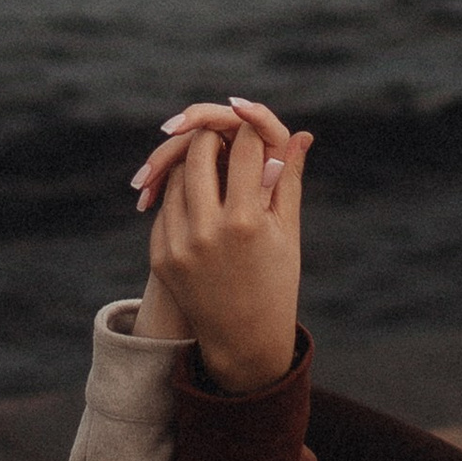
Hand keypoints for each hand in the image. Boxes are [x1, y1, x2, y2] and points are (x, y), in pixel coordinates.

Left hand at [136, 97, 310, 392]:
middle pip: (201, 152)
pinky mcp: (161, 257)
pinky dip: (180, 193)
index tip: (252, 119)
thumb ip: (288, 179)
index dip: (252, 128)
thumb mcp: (287, 232)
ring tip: (212, 160)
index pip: (245, 150)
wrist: (243, 341)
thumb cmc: (277, 281)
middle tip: (225, 133)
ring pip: (178, 175)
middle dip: (214, 135)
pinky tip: (197, 192)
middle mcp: (208, 231)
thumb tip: (300, 134)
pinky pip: (165, 207)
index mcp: (247, 222)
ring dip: (194, 161)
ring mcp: (179, 244)